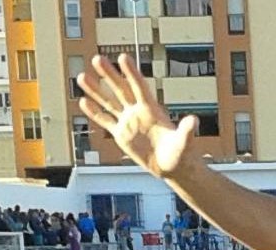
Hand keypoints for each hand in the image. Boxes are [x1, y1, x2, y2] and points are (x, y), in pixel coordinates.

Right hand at [76, 54, 200, 179]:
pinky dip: (94, 112)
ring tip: (81, 76)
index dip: (131, 73)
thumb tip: (194, 120)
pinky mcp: (121, 135)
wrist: (172, 166)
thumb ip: (187, 130)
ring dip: (96, 90)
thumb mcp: (184, 142)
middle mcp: (138, 112)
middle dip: (109, 75)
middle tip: (97, 58)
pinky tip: (82, 101)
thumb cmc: (181, 154)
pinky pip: (105, 121)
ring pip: (109, 102)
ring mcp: (128, 122)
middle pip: (121, 89)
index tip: (122, 57)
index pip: (139, 87)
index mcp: (152, 110)